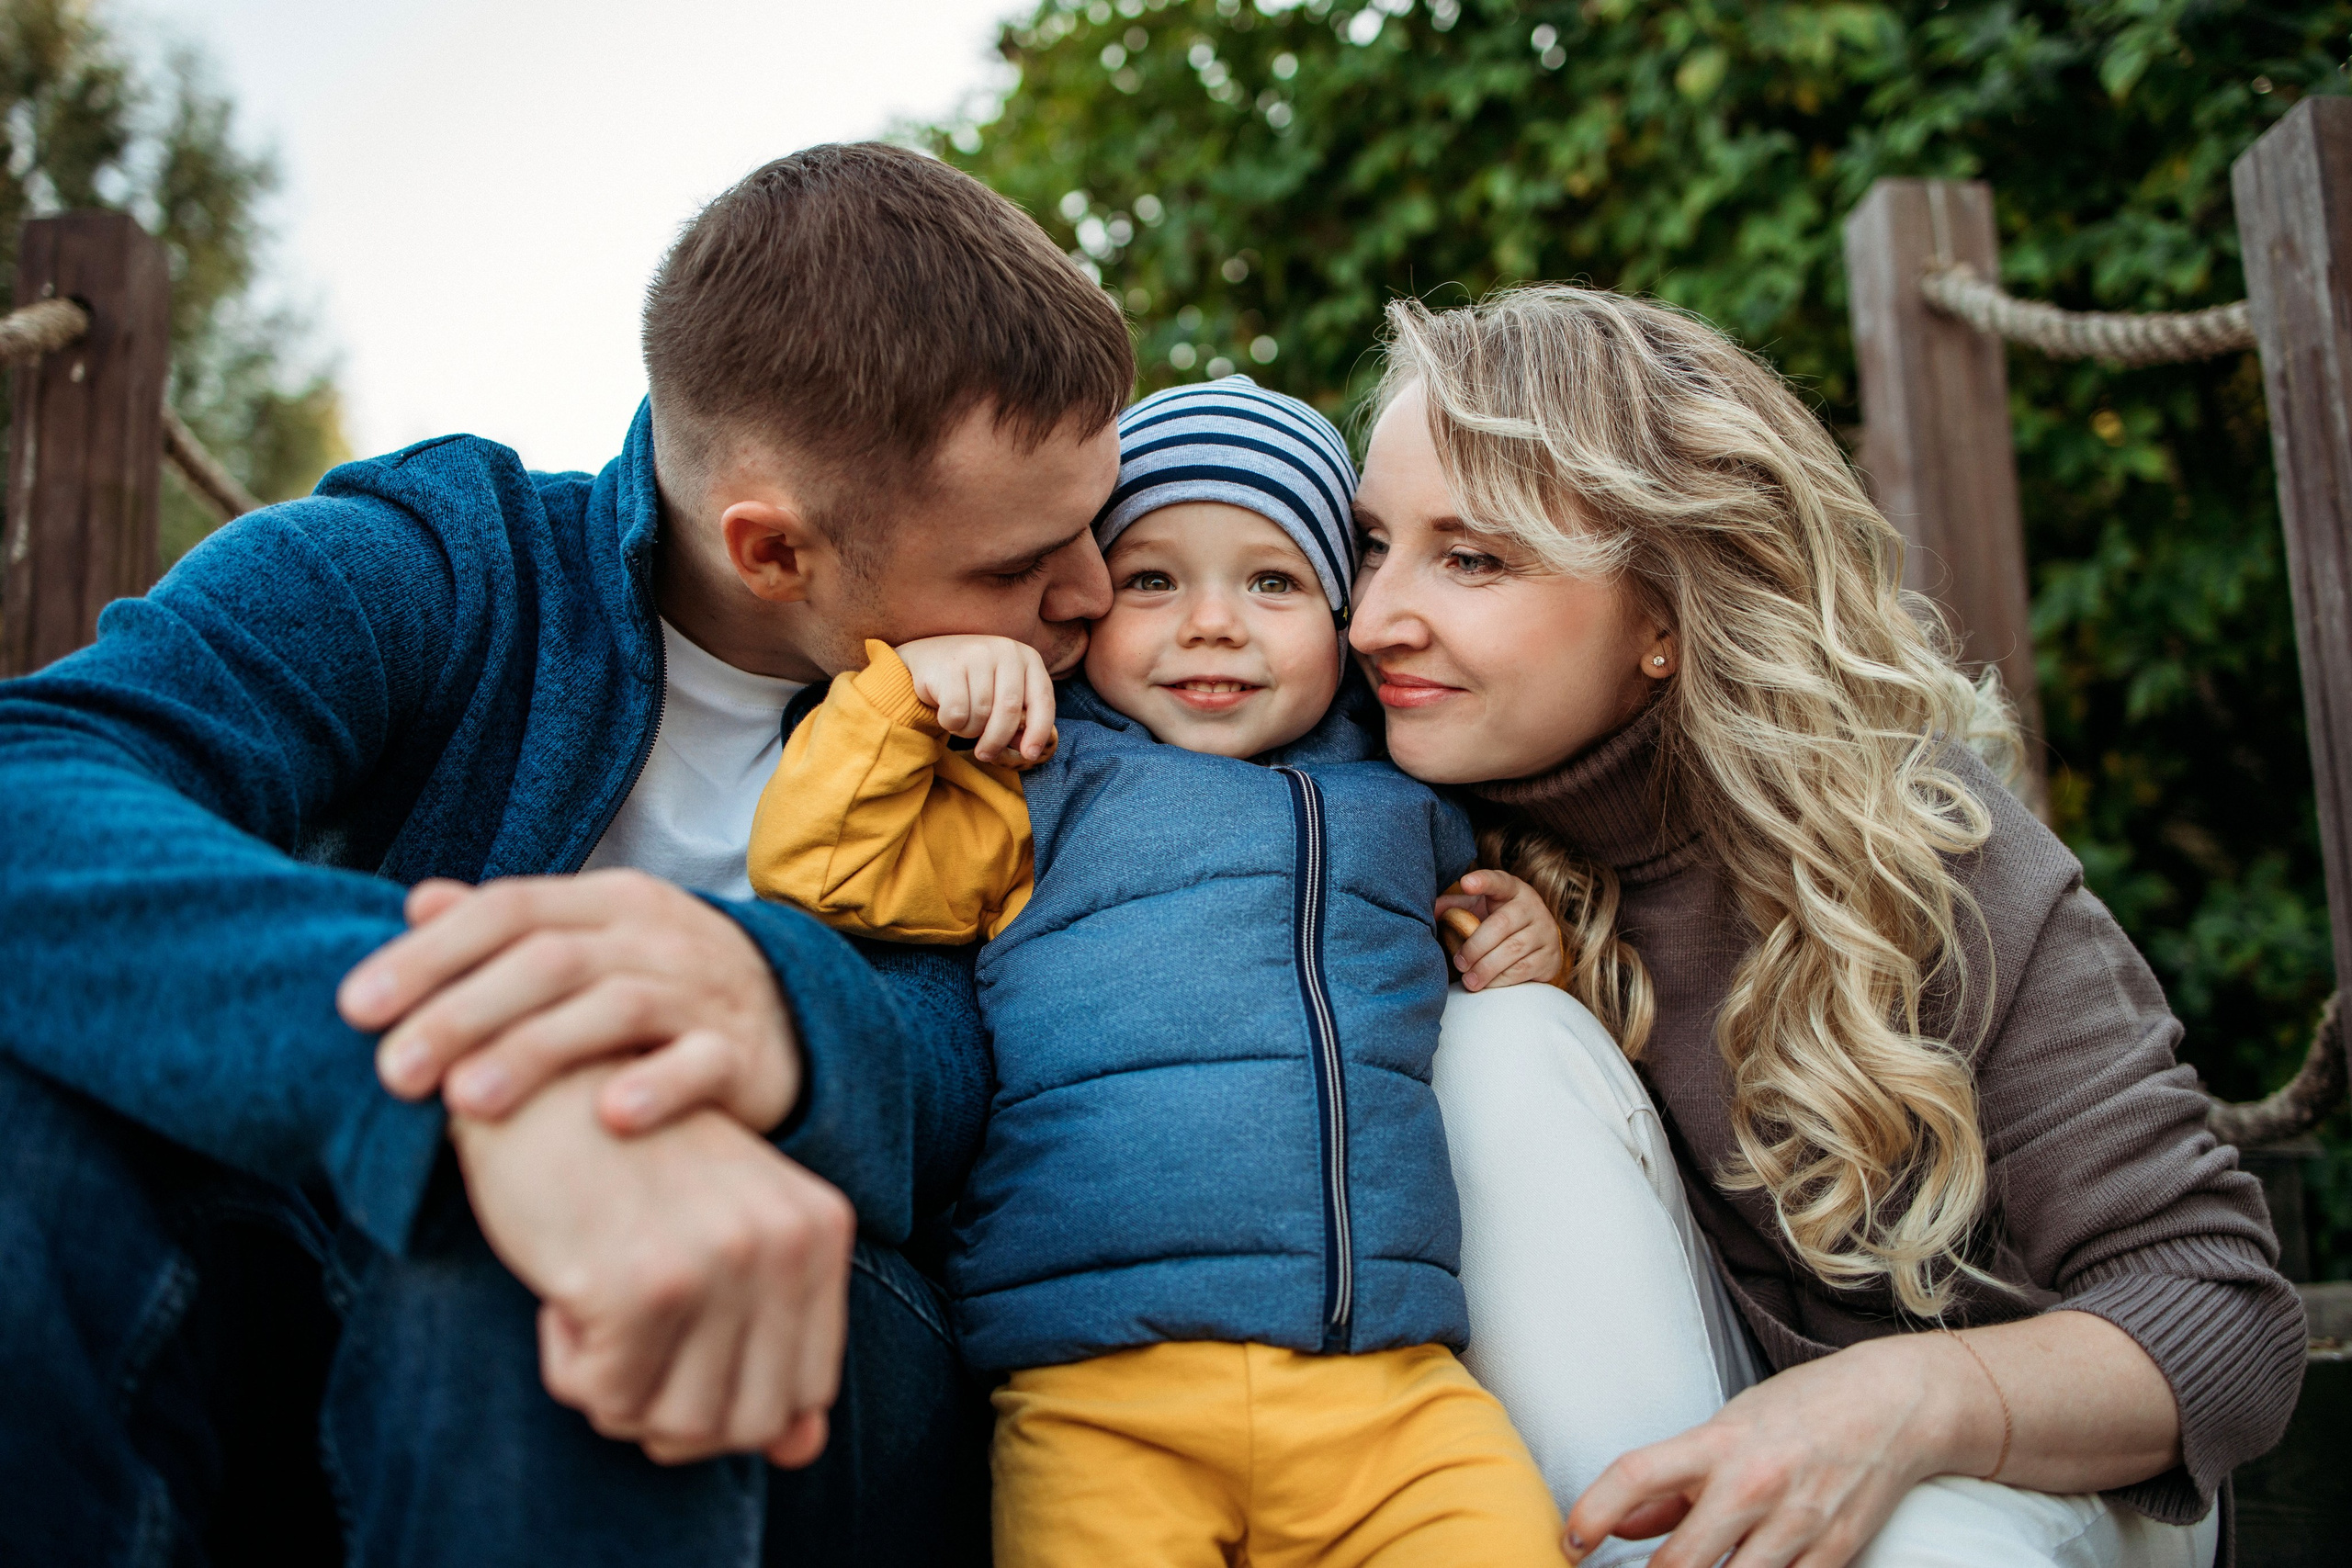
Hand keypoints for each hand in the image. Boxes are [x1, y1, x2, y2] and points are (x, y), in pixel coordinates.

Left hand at [342, 870, 797, 1136]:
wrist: (790, 1016)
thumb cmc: (658, 984)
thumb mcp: (590, 940)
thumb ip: (508, 927)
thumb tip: (416, 901)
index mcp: (606, 903)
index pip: (508, 910)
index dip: (429, 955)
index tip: (355, 1008)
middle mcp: (653, 937)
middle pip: (550, 961)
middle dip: (463, 1013)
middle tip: (393, 1072)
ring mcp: (702, 992)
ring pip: (617, 1007)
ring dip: (536, 1052)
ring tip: (466, 1104)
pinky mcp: (742, 1053)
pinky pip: (703, 1063)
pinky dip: (659, 1087)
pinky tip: (609, 1119)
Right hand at [451, 1064, 854, 1466]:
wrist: (530, 1084)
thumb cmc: (620, 1170)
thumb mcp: (715, 1244)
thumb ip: (771, 1343)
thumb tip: (803, 1450)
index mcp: (819, 1227)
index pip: (805, 1393)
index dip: (728, 1396)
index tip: (676, 1336)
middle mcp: (785, 1242)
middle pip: (746, 1424)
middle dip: (673, 1409)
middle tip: (626, 1337)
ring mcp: (718, 1261)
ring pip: (677, 1425)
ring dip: (618, 1390)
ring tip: (597, 1306)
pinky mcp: (642, 1283)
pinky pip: (606, 1398)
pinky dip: (571, 1366)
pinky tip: (565, 1290)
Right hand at [896, 634, 1056, 764]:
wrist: (931, 657)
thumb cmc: (975, 683)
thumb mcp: (1003, 694)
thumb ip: (1019, 719)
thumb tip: (1028, 751)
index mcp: (1028, 657)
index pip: (1042, 700)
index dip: (1039, 732)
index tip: (1030, 755)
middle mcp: (1006, 651)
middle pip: (1010, 710)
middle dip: (998, 740)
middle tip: (985, 755)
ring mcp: (977, 654)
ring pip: (981, 714)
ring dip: (970, 731)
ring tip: (963, 722)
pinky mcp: (950, 665)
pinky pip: (957, 713)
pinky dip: (952, 724)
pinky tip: (947, 713)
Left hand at [1436, 870, 1564, 990]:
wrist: (1537, 943)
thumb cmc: (1498, 922)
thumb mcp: (1478, 909)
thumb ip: (1454, 908)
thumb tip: (1425, 911)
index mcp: (1512, 889)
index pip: (1499, 881)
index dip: (1483, 880)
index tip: (1465, 883)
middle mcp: (1532, 906)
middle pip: (1501, 924)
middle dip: (1475, 947)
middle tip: (1459, 963)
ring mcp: (1545, 931)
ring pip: (1513, 950)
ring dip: (1486, 968)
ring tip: (1469, 980)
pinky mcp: (1551, 956)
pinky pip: (1524, 970)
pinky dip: (1501, 979)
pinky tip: (1487, 984)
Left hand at [1563, 1335, 1990, 1567]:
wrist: (1893, 1405)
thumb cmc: (1799, 1411)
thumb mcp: (1725, 1428)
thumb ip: (1670, 1485)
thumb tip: (1618, 1528)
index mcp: (1717, 1443)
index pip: (1636, 1476)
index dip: (1592, 1512)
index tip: (1570, 1541)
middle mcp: (1753, 1484)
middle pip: (1679, 1562)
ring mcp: (1797, 1524)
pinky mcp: (1836, 1553)